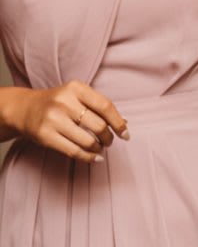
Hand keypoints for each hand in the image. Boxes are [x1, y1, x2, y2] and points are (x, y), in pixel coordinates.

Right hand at [4, 81, 129, 162]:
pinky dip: (89, 157)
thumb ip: (99, 108)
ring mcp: (52, 118)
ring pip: (88, 141)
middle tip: (108, 142)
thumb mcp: (77, 97)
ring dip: (99, 148)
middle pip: (99, 126)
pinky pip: (74, 151)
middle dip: (109, 138)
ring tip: (99, 148)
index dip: (119, 123)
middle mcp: (63, 101)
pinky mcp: (45, 135)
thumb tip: (125, 125)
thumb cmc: (58, 103)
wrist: (23, 108)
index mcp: (75, 88)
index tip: (125, 134)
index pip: (106, 106)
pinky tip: (95, 157)